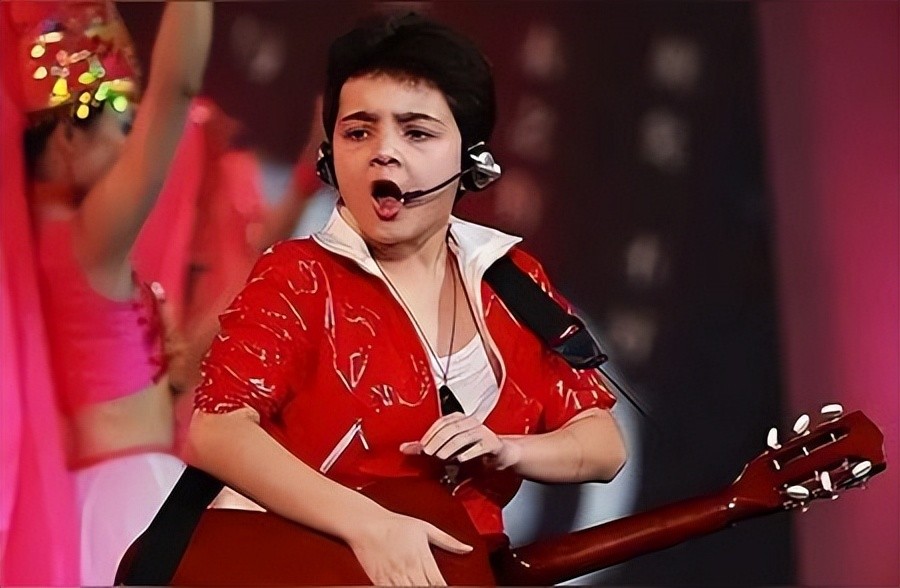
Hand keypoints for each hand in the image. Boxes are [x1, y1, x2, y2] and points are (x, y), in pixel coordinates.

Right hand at [346, 510, 471, 585]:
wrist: (367, 522)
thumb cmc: (395, 523)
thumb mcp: (426, 528)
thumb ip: (448, 541)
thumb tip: (467, 548)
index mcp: (423, 557)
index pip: (439, 584)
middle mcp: (410, 569)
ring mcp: (395, 576)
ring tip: (419, 587)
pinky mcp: (380, 580)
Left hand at [400, 413, 521, 469]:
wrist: (501, 455)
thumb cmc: (471, 450)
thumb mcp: (448, 450)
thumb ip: (428, 448)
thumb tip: (403, 448)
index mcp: (457, 420)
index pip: (441, 423)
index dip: (430, 434)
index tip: (420, 447)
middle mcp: (470, 422)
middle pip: (451, 428)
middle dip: (438, 440)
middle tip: (428, 453)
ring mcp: (482, 431)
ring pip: (464, 436)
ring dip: (451, 447)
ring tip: (441, 457)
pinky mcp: (494, 443)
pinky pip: (481, 446)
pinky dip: (470, 452)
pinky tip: (461, 459)